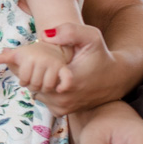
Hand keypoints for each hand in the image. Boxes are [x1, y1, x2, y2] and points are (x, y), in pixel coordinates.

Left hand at [0, 23, 118, 115]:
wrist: (115, 79)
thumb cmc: (100, 56)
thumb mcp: (91, 37)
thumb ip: (70, 31)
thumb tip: (45, 35)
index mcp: (68, 81)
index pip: (33, 73)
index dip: (27, 62)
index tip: (30, 54)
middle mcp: (63, 98)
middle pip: (32, 82)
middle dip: (31, 70)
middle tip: (36, 59)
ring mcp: (61, 107)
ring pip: (35, 91)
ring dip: (37, 80)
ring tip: (45, 68)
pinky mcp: (61, 112)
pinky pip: (42, 99)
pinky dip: (43, 89)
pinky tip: (51, 79)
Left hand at [0, 41, 73, 97]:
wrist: (51, 46)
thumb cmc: (31, 53)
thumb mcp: (17, 53)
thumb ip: (4, 57)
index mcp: (30, 57)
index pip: (24, 79)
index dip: (23, 80)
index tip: (26, 75)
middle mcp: (43, 60)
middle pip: (35, 84)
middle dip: (33, 85)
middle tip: (34, 80)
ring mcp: (54, 64)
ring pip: (47, 86)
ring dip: (44, 88)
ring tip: (43, 82)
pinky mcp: (64, 68)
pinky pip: (66, 79)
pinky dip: (63, 86)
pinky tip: (59, 90)